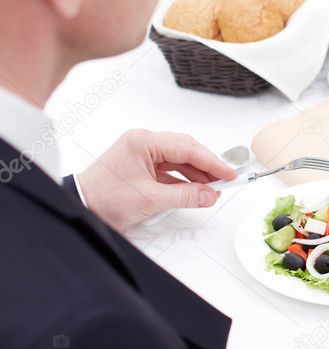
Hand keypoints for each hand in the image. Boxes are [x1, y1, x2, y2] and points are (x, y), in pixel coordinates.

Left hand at [78, 130, 236, 230]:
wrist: (80, 206)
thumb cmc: (104, 198)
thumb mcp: (149, 199)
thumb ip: (184, 196)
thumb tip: (209, 195)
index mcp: (143, 142)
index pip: (188, 148)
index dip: (212, 162)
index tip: (229, 174)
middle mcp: (143, 142)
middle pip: (186, 150)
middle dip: (207, 167)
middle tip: (225, 181)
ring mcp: (142, 153)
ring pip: (180, 160)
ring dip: (197, 174)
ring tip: (212, 189)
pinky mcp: (141, 165)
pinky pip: (170, 169)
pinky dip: (184, 179)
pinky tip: (196, 190)